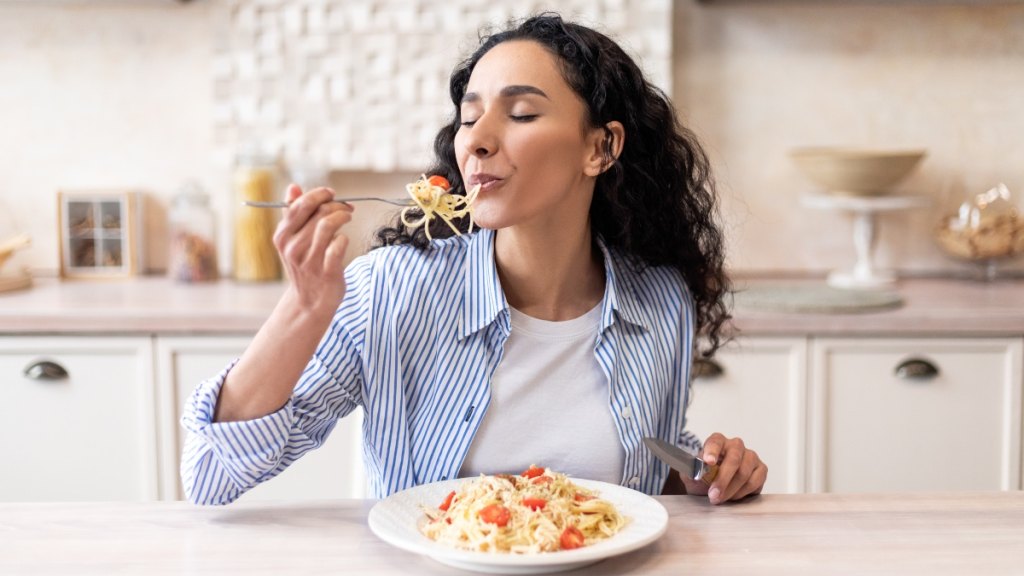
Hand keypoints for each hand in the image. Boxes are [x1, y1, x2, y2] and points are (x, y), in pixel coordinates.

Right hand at [273, 184, 353, 311]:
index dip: (319, 194)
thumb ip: (292, 213)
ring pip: (327, 225)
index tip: (331, 194)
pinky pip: (338, 245)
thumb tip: (292, 186)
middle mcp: (293, 247)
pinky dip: (344, 238)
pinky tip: (344, 240)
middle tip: (346, 207)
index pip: (300, 205)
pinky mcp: (326, 271)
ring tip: (348, 217)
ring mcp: (309, 260)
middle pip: (317, 213)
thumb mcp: (292, 240)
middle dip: (336, 205)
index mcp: (282, 236)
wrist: (309, 302)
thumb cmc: (304, 265)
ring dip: (342, 216)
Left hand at [681, 432, 766, 504]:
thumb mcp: (692, 474)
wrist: (714, 488)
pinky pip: (755, 482)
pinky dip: (742, 492)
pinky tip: (733, 496)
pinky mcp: (761, 469)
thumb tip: (695, 471)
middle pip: (733, 460)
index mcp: (717, 441)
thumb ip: (692, 470)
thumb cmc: (704, 478)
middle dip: (722, 480)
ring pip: (744, 473)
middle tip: (713, 495)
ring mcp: (750, 456)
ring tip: (720, 498)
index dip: (712, 451)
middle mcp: (735, 445)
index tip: (708, 462)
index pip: (715, 442)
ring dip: (731, 490)